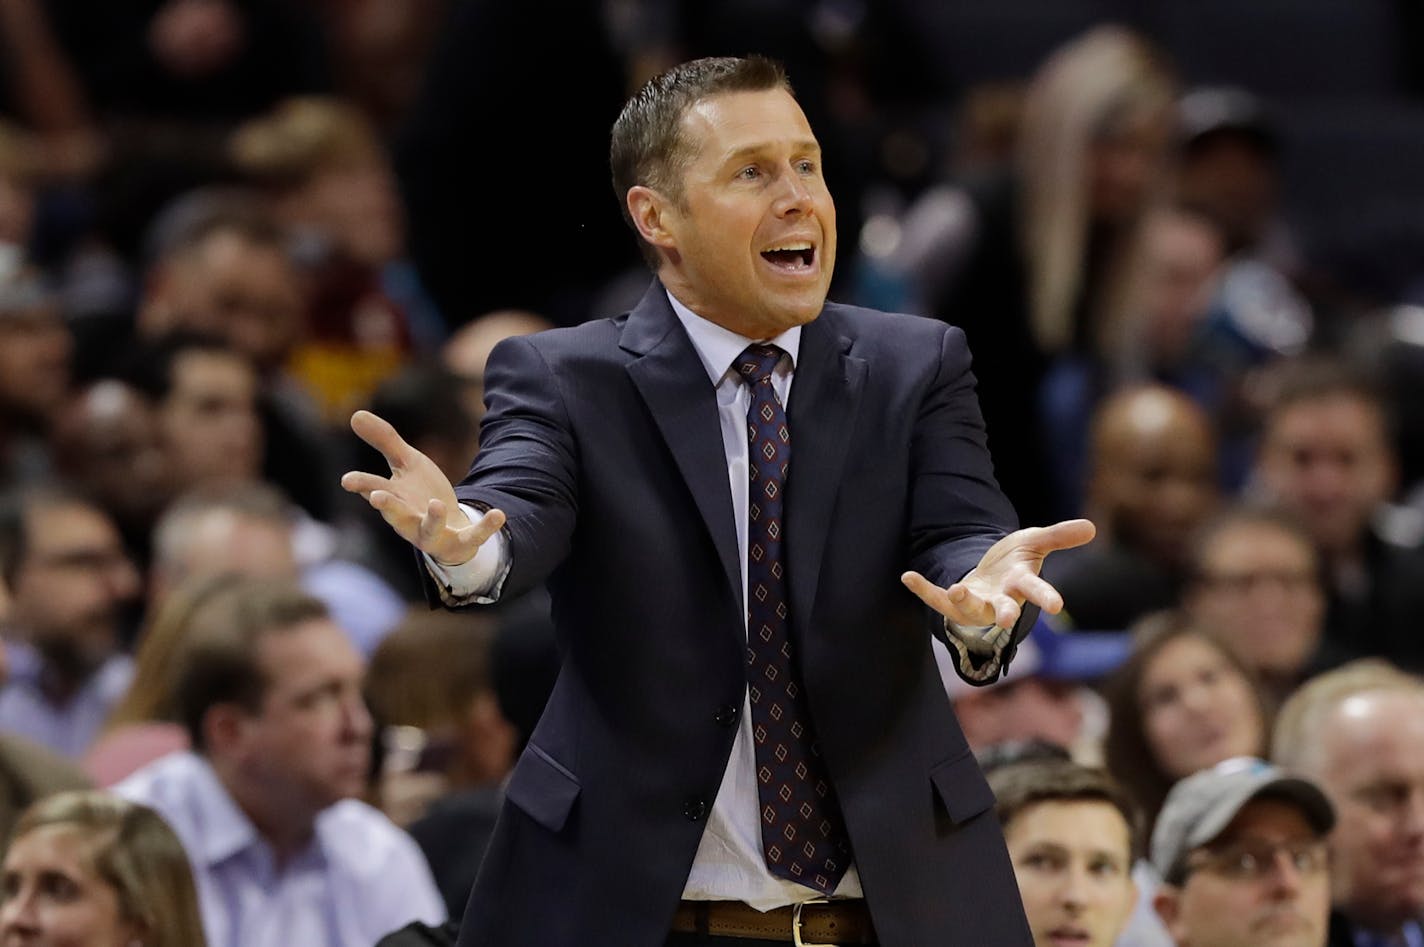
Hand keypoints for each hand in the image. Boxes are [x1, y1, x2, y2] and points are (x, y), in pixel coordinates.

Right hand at [341, 409, 504, 565]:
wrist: (449, 529)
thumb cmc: (420, 494)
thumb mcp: (407, 464)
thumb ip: (384, 441)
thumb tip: (355, 414)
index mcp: (395, 499)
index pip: (374, 490)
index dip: (362, 485)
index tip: (347, 480)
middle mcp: (409, 520)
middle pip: (395, 515)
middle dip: (387, 507)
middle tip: (376, 498)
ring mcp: (433, 533)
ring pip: (429, 530)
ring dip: (432, 518)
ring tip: (436, 503)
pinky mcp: (460, 541)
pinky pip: (474, 536)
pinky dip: (486, 527)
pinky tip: (499, 513)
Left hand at [901, 519, 1095, 628]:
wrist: (991, 576)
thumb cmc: (1016, 562)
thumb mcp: (1036, 543)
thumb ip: (1059, 536)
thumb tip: (1092, 527)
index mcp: (1021, 584)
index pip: (1037, 590)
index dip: (1046, 597)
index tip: (1056, 605)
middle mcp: (1000, 599)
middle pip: (1004, 610)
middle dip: (1006, 614)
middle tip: (1009, 621)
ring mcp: (976, 603)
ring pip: (971, 608)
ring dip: (964, 601)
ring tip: (957, 589)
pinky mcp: (953, 601)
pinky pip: (936, 598)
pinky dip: (923, 589)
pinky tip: (908, 576)